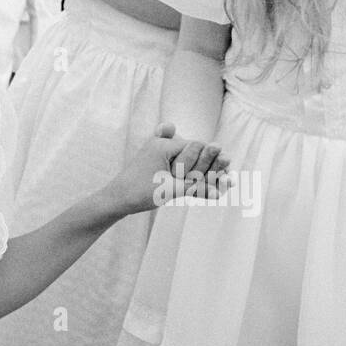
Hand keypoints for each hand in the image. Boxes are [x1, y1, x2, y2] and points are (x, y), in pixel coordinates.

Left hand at [111, 121, 227, 215]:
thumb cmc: (140, 193)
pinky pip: (177, 166)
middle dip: (210, 161)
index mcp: (164, 145)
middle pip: (192, 152)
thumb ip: (196, 188)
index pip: (195, 146)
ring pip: (186, 159)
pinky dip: (189, 171)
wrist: (116, 200)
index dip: (211, 156)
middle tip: (230, 165)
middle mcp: (161, 146)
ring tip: (222, 176)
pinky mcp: (157, 167)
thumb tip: (221, 192)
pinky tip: (203, 178)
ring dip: (201, 167)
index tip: (229, 162)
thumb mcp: (172, 190)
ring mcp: (158, 156)